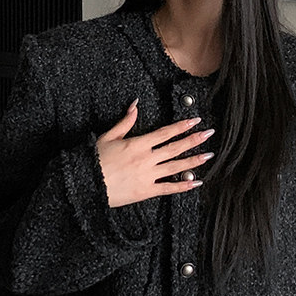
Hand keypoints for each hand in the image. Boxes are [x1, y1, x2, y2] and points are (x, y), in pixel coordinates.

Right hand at [96, 103, 214, 207]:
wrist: (87, 184)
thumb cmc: (95, 160)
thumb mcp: (108, 136)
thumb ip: (125, 121)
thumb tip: (135, 104)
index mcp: (137, 144)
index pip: (165, 133)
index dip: (182, 126)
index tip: (195, 121)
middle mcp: (146, 159)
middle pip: (175, 148)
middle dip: (194, 140)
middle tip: (209, 134)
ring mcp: (147, 176)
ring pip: (176, 167)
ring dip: (194, 161)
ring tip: (209, 155)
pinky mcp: (146, 191)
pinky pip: (168, 188)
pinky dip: (183, 186)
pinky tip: (195, 182)